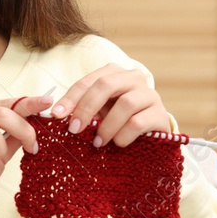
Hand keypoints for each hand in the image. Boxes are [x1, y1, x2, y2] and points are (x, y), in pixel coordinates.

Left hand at [45, 65, 169, 147]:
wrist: (149, 133)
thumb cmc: (117, 120)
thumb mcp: (98, 112)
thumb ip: (82, 109)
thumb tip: (59, 115)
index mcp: (114, 73)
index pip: (88, 81)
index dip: (71, 98)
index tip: (56, 115)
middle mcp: (133, 78)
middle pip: (106, 85)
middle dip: (86, 108)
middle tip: (74, 129)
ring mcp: (149, 94)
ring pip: (126, 104)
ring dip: (107, 126)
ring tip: (97, 142)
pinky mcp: (160, 114)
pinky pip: (138, 123)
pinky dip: (123, 135)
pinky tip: (117, 143)